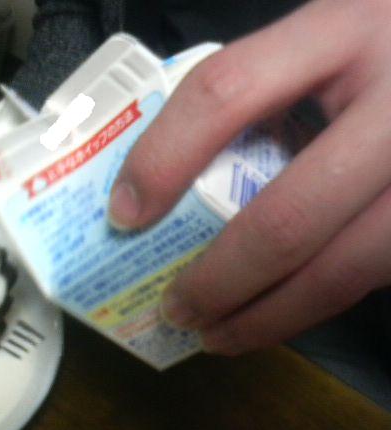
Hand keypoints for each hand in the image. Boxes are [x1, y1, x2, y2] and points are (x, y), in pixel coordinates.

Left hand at [108, 0, 390, 354]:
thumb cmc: (376, 49)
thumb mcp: (318, 44)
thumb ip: (255, 90)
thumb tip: (164, 175)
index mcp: (341, 32)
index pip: (225, 91)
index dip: (164, 158)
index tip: (124, 214)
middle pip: (287, 216)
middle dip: (218, 279)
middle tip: (175, 309)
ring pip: (342, 268)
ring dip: (266, 317)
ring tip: (215, 336)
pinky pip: (369, 276)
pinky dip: (310, 306)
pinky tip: (275, 314)